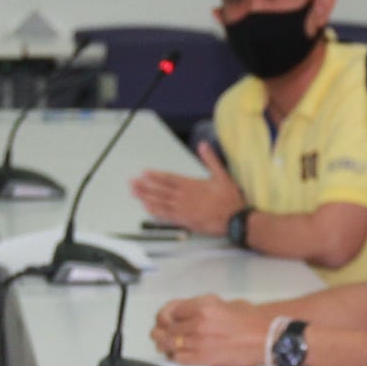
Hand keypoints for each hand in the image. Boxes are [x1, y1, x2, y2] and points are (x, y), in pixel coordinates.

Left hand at [129, 142, 244, 235]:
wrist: (234, 219)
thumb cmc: (230, 199)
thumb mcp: (223, 175)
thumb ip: (211, 160)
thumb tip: (203, 144)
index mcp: (191, 184)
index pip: (169, 178)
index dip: (155, 175)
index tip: (144, 173)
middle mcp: (183, 196)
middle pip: (160, 190)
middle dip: (144, 186)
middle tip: (132, 183)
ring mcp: (182, 209)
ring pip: (159, 202)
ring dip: (145, 197)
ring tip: (134, 193)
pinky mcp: (185, 220)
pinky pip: (166, 215)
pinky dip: (155, 211)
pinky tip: (147, 208)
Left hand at [151, 293, 269, 365]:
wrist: (268, 338)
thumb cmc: (253, 322)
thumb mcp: (225, 303)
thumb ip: (204, 307)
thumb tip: (189, 313)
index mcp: (203, 307)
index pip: (170, 310)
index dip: (165, 315)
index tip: (165, 319)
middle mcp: (198, 323)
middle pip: (165, 328)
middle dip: (161, 331)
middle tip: (161, 332)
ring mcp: (199, 342)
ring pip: (168, 344)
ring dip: (164, 345)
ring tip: (165, 345)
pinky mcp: (204, 359)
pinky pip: (179, 359)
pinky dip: (175, 357)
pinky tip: (178, 355)